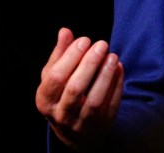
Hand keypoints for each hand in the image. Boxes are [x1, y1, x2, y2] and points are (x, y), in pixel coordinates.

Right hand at [36, 27, 124, 150]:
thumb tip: (65, 31)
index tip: (85, 40)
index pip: (56, 77)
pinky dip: (116, 85)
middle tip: (102, 43)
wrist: (76, 131)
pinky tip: (119, 67)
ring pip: (95, 100)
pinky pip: (111, 105)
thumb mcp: (55, 77)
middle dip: (89, 64)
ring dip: (105, 75)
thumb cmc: (63, 94)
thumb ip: (59, 54)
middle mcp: (61, 115)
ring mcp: (82, 123)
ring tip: (113, 55)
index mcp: (45, 100)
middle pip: (75, 89)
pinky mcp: (102, 125)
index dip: (70, 57)